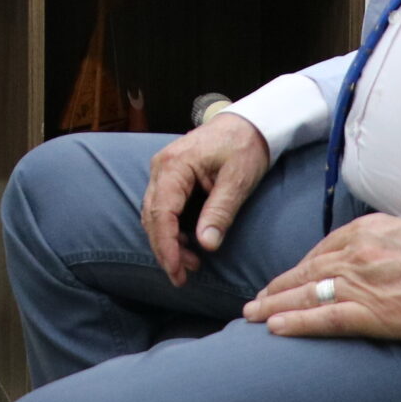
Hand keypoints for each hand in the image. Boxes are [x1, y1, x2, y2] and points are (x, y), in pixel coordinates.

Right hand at [139, 112, 272, 285]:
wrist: (249, 124)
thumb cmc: (244, 147)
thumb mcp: (238, 181)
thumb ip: (220, 212)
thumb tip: (206, 245)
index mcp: (174, 166)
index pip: (162, 212)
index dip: (166, 245)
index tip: (176, 270)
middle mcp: (161, 168)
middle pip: (152, 216)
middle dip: (165, 249)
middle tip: (182, 277)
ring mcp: (163, 171)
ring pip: (154, 214)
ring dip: (167, 241)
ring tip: (189, 265)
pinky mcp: (170, 177)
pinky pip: (162, 207)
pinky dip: (171, 229)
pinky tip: (187, 244)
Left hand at [244, 215, 400, 344]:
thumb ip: (386, 242)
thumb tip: (381, 253)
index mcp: (365, 231)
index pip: (320, 252)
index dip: (298, 270)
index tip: (284, 281)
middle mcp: (355, 254)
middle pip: (305, 273)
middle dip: (276, 287)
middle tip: (254, 301)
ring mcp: (362, 283)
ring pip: (306, 294)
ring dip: (275, 306)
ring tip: (253, 316)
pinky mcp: (375, 313)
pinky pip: (326, 318)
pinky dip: (298, 323)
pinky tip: (276, 328)